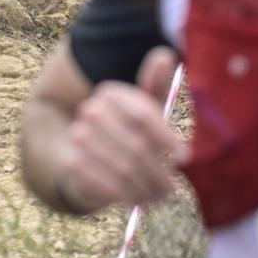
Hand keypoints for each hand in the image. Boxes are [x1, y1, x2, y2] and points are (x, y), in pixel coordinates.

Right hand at [60, 47, 185, 212]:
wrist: (86, 154)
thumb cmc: (127, 131)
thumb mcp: (144, 110)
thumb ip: (156, 88)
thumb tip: (164, 56)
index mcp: (112, 93)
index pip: (142, 116)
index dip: (166, 138)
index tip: (185, 158)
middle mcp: (91, 110)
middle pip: (135, 146)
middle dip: (159, 172)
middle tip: (174, 189)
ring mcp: (78, 136)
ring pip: (123, 168)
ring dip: (146, 187)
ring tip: (161, 197)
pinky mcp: (72, 162)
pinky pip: (106, 184)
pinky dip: (127, 196)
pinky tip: (139, 200)